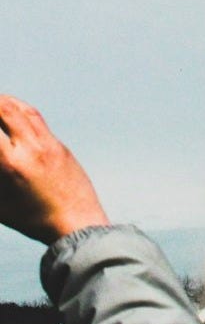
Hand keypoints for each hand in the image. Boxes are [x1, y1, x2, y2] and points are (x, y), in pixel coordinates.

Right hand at [0, 96, 108, 243]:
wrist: (78, 222)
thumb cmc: (33, 220)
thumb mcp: (0, 204)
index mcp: (11, 163)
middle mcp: (31, 147)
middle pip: (4, 109)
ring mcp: (49, 143)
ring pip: (23, 109)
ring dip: (3, 101)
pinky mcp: (61, 146)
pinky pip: (37, 120)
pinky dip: (20, 110)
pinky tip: (11, 112)